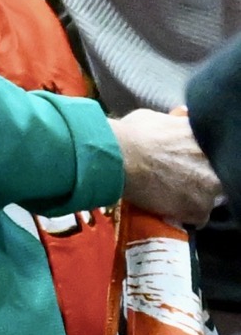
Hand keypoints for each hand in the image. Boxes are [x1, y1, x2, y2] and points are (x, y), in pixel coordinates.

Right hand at [116, 107, 224, 224]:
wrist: (117, 157)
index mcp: (204, 138)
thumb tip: (181, 117)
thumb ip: (174, 122)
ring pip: (210, 198)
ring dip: (196, 197)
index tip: (192, 161)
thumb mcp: (154, 118)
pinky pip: (199, 217)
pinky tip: (171, 209)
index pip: (215, 152)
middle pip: (217, 176)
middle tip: (182, 178)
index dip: (203, 159)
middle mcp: (215, 162)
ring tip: (175, 196)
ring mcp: (210, 187)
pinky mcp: (199, 208)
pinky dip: (186, 215)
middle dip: (203, 177)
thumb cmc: (130, 134)